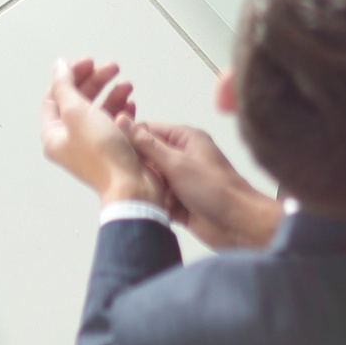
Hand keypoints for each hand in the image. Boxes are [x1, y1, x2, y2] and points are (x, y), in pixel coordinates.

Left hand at [39, 57, 162, 207]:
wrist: (131, 186)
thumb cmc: (102, 152)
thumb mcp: (78, 113)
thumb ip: (66, 87)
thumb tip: (58, 66)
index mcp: (55, 135)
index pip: (55, 97)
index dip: (70, 76)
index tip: (90, 62)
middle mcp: (71, 140)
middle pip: (79, 100)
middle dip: (96, 81)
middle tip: (113, 68)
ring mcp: (93, 144)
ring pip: (99, 109)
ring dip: (113, 93)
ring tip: (127, 86)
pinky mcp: (113, 148)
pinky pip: (115, 122)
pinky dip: (123, 109)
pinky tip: (131, 105)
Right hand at [122, 120, 280, 251]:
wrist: (237, 224)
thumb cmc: (213, 188)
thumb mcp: (176, 163)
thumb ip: (147, 144)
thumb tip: (122, 120)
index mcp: (185, 139)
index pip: (149, 130)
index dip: (129, 137)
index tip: (108, 148)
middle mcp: (182, 157)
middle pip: (148, 158)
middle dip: (135, 168)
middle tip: (117, 178)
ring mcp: (180, 181)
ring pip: (151, 181)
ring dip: (144, 189)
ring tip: (130, 197)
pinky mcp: (179, 203)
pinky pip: (157, 201)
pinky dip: (151, 205)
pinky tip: (141, 211)